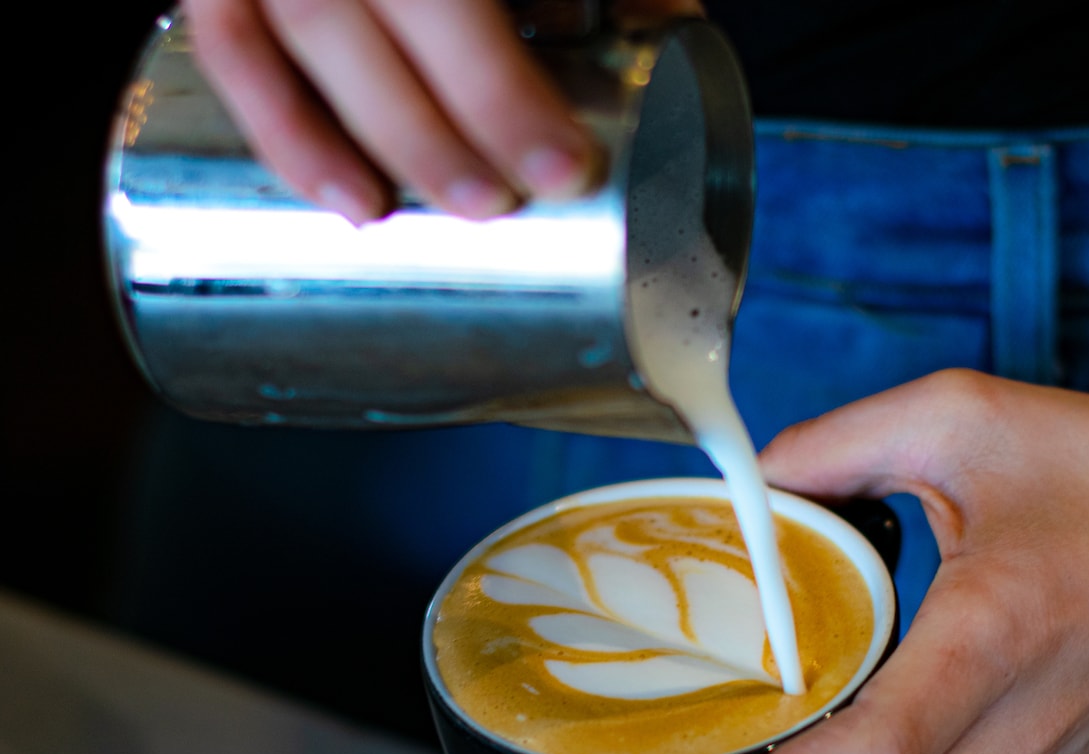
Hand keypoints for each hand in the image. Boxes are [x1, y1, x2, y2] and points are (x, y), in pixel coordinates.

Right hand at [183, 0, 704, 223]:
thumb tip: (677, 25)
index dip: (500, 87)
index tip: (561, 165)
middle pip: (380, 19)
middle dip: (435, 128)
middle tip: (495, 204)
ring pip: (299, 34)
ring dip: (344, 140)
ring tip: (395, 216)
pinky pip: (229, 47)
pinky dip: (278, 127)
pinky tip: (339, 199)